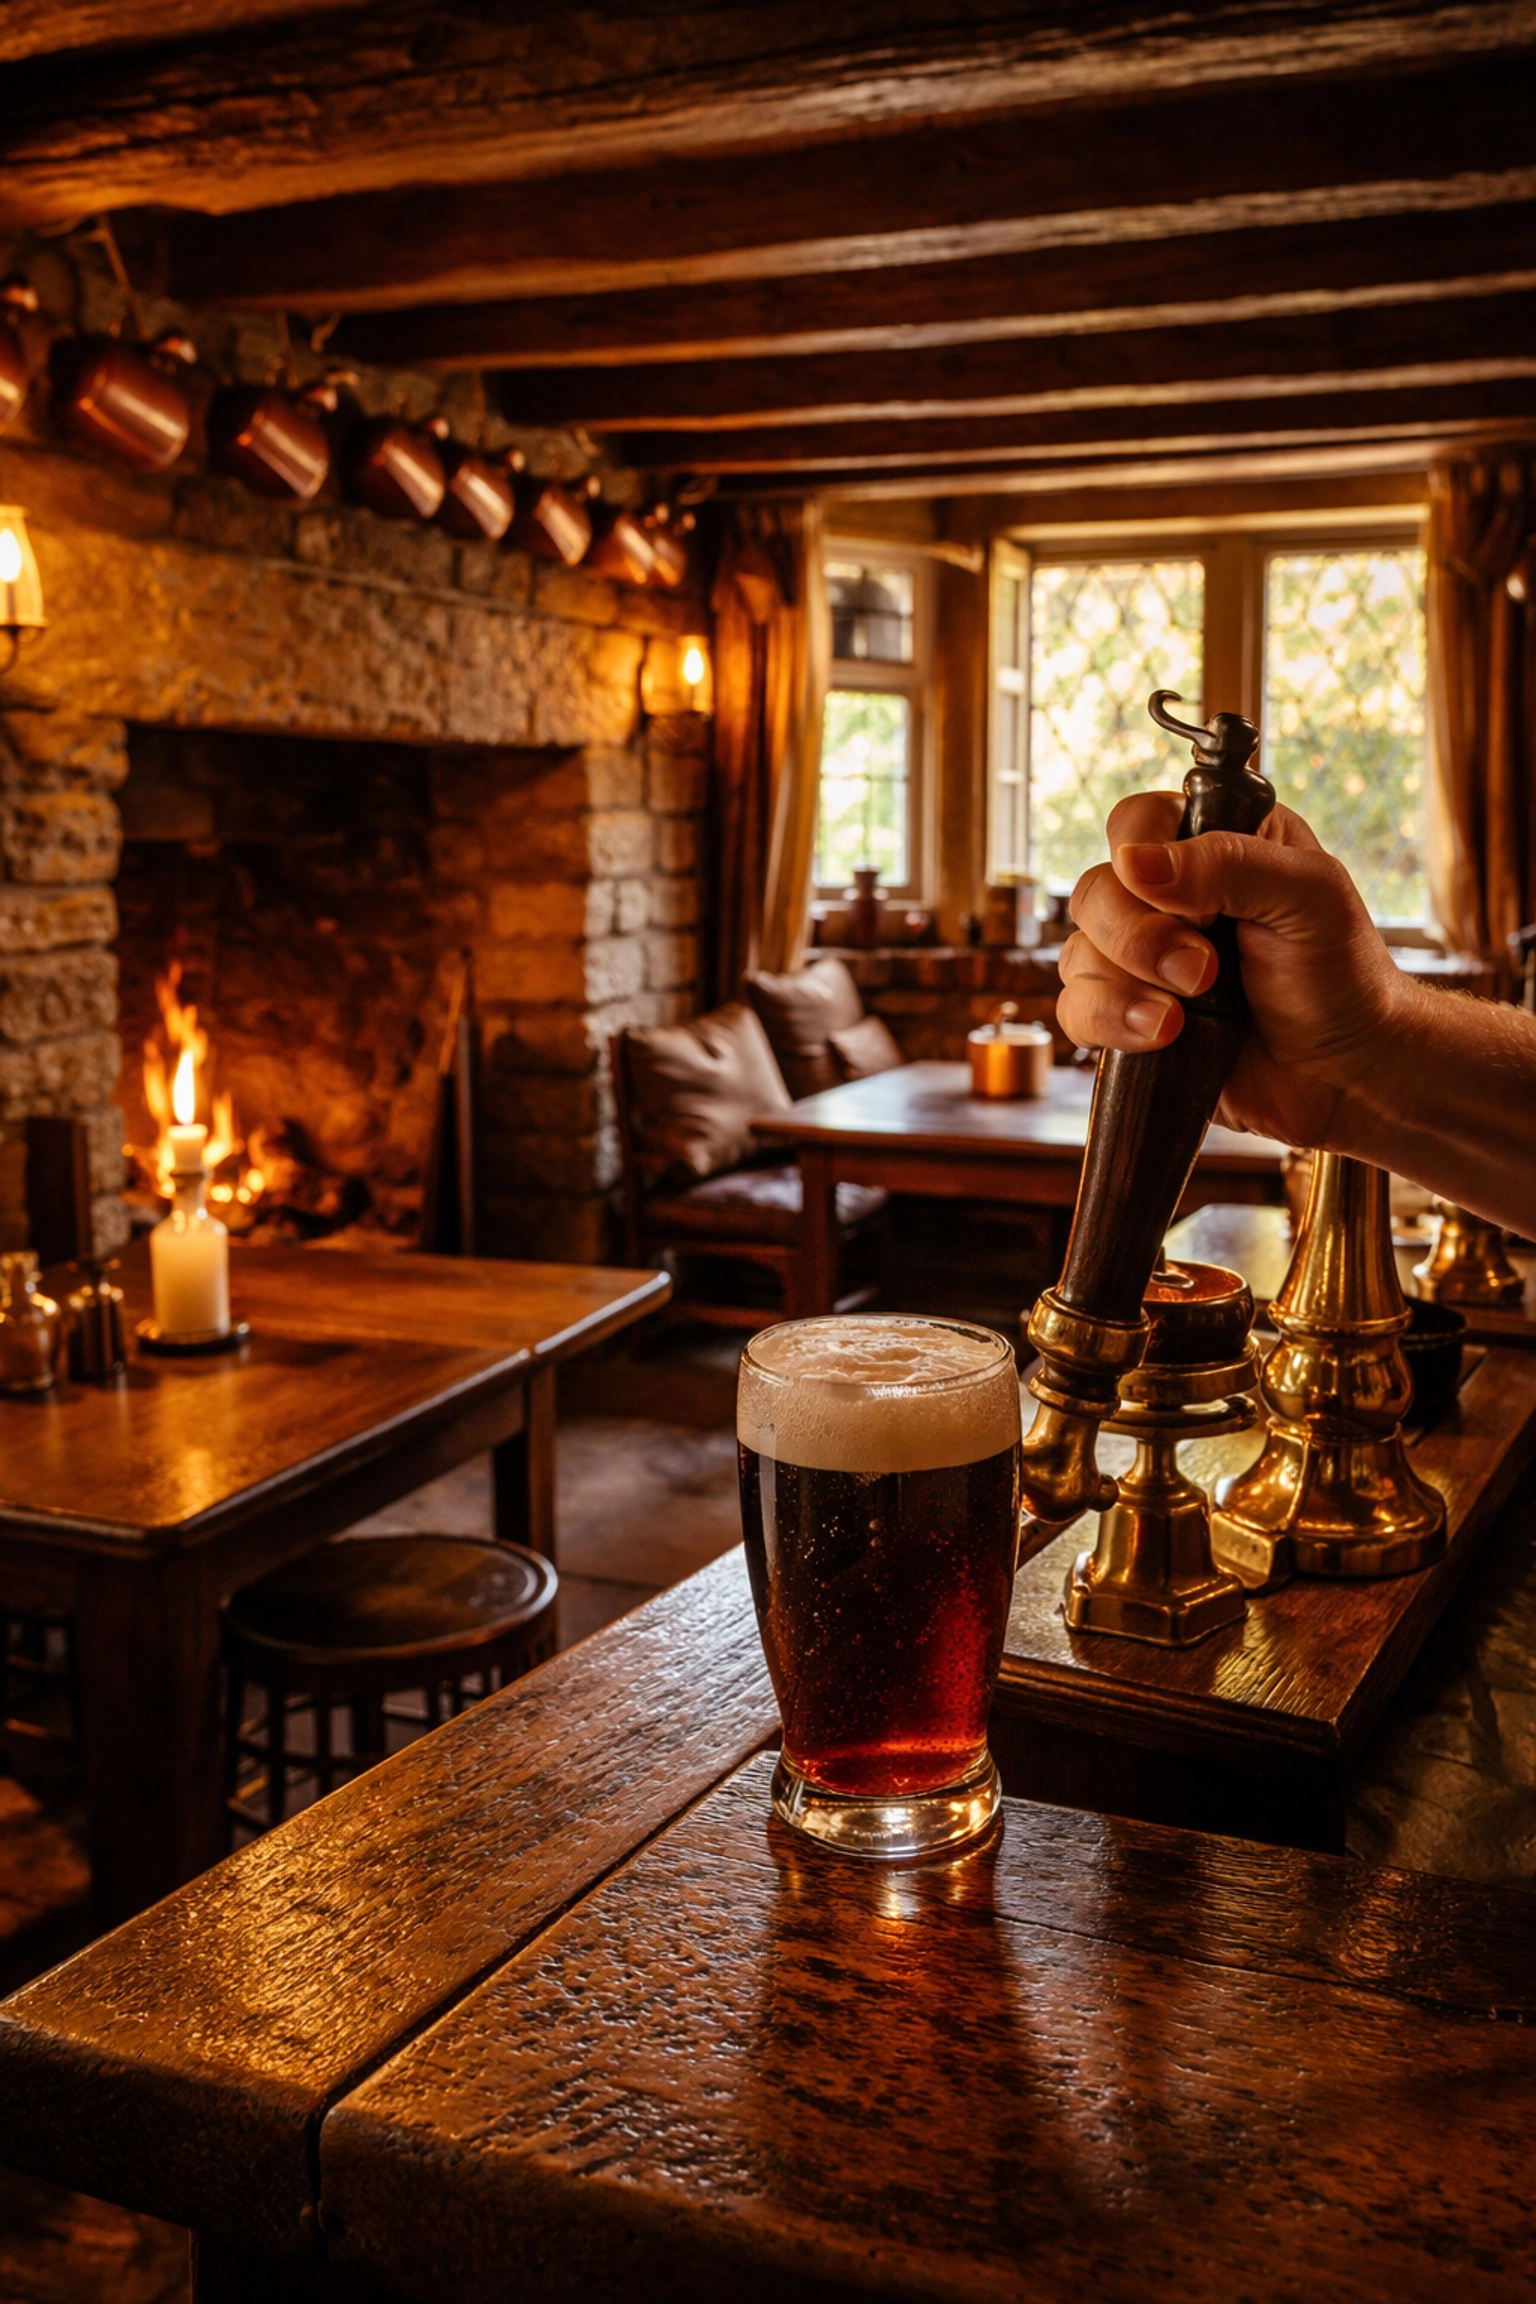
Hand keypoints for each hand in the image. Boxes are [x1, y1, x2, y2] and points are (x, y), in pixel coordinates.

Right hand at [1057, 792, 1407, 1146]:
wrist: (1345, 1074)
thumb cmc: (1342, 978)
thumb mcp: (1309, 898)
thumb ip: (1228, 864)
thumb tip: (1133, 862)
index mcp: (1215, 845)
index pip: (1137, 822)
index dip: (1145, 859)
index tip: (1200, 907)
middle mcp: (1170, 897)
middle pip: (1095, 889)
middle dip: (1138, 938)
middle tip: (1202, 970)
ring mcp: (1144, 960)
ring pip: (1078, 951)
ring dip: (1126, 986)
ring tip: (1184, 1015)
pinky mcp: (1130, 1016)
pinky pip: (1076, 1008)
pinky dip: (1110, 1022)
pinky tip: (1163, 1035)